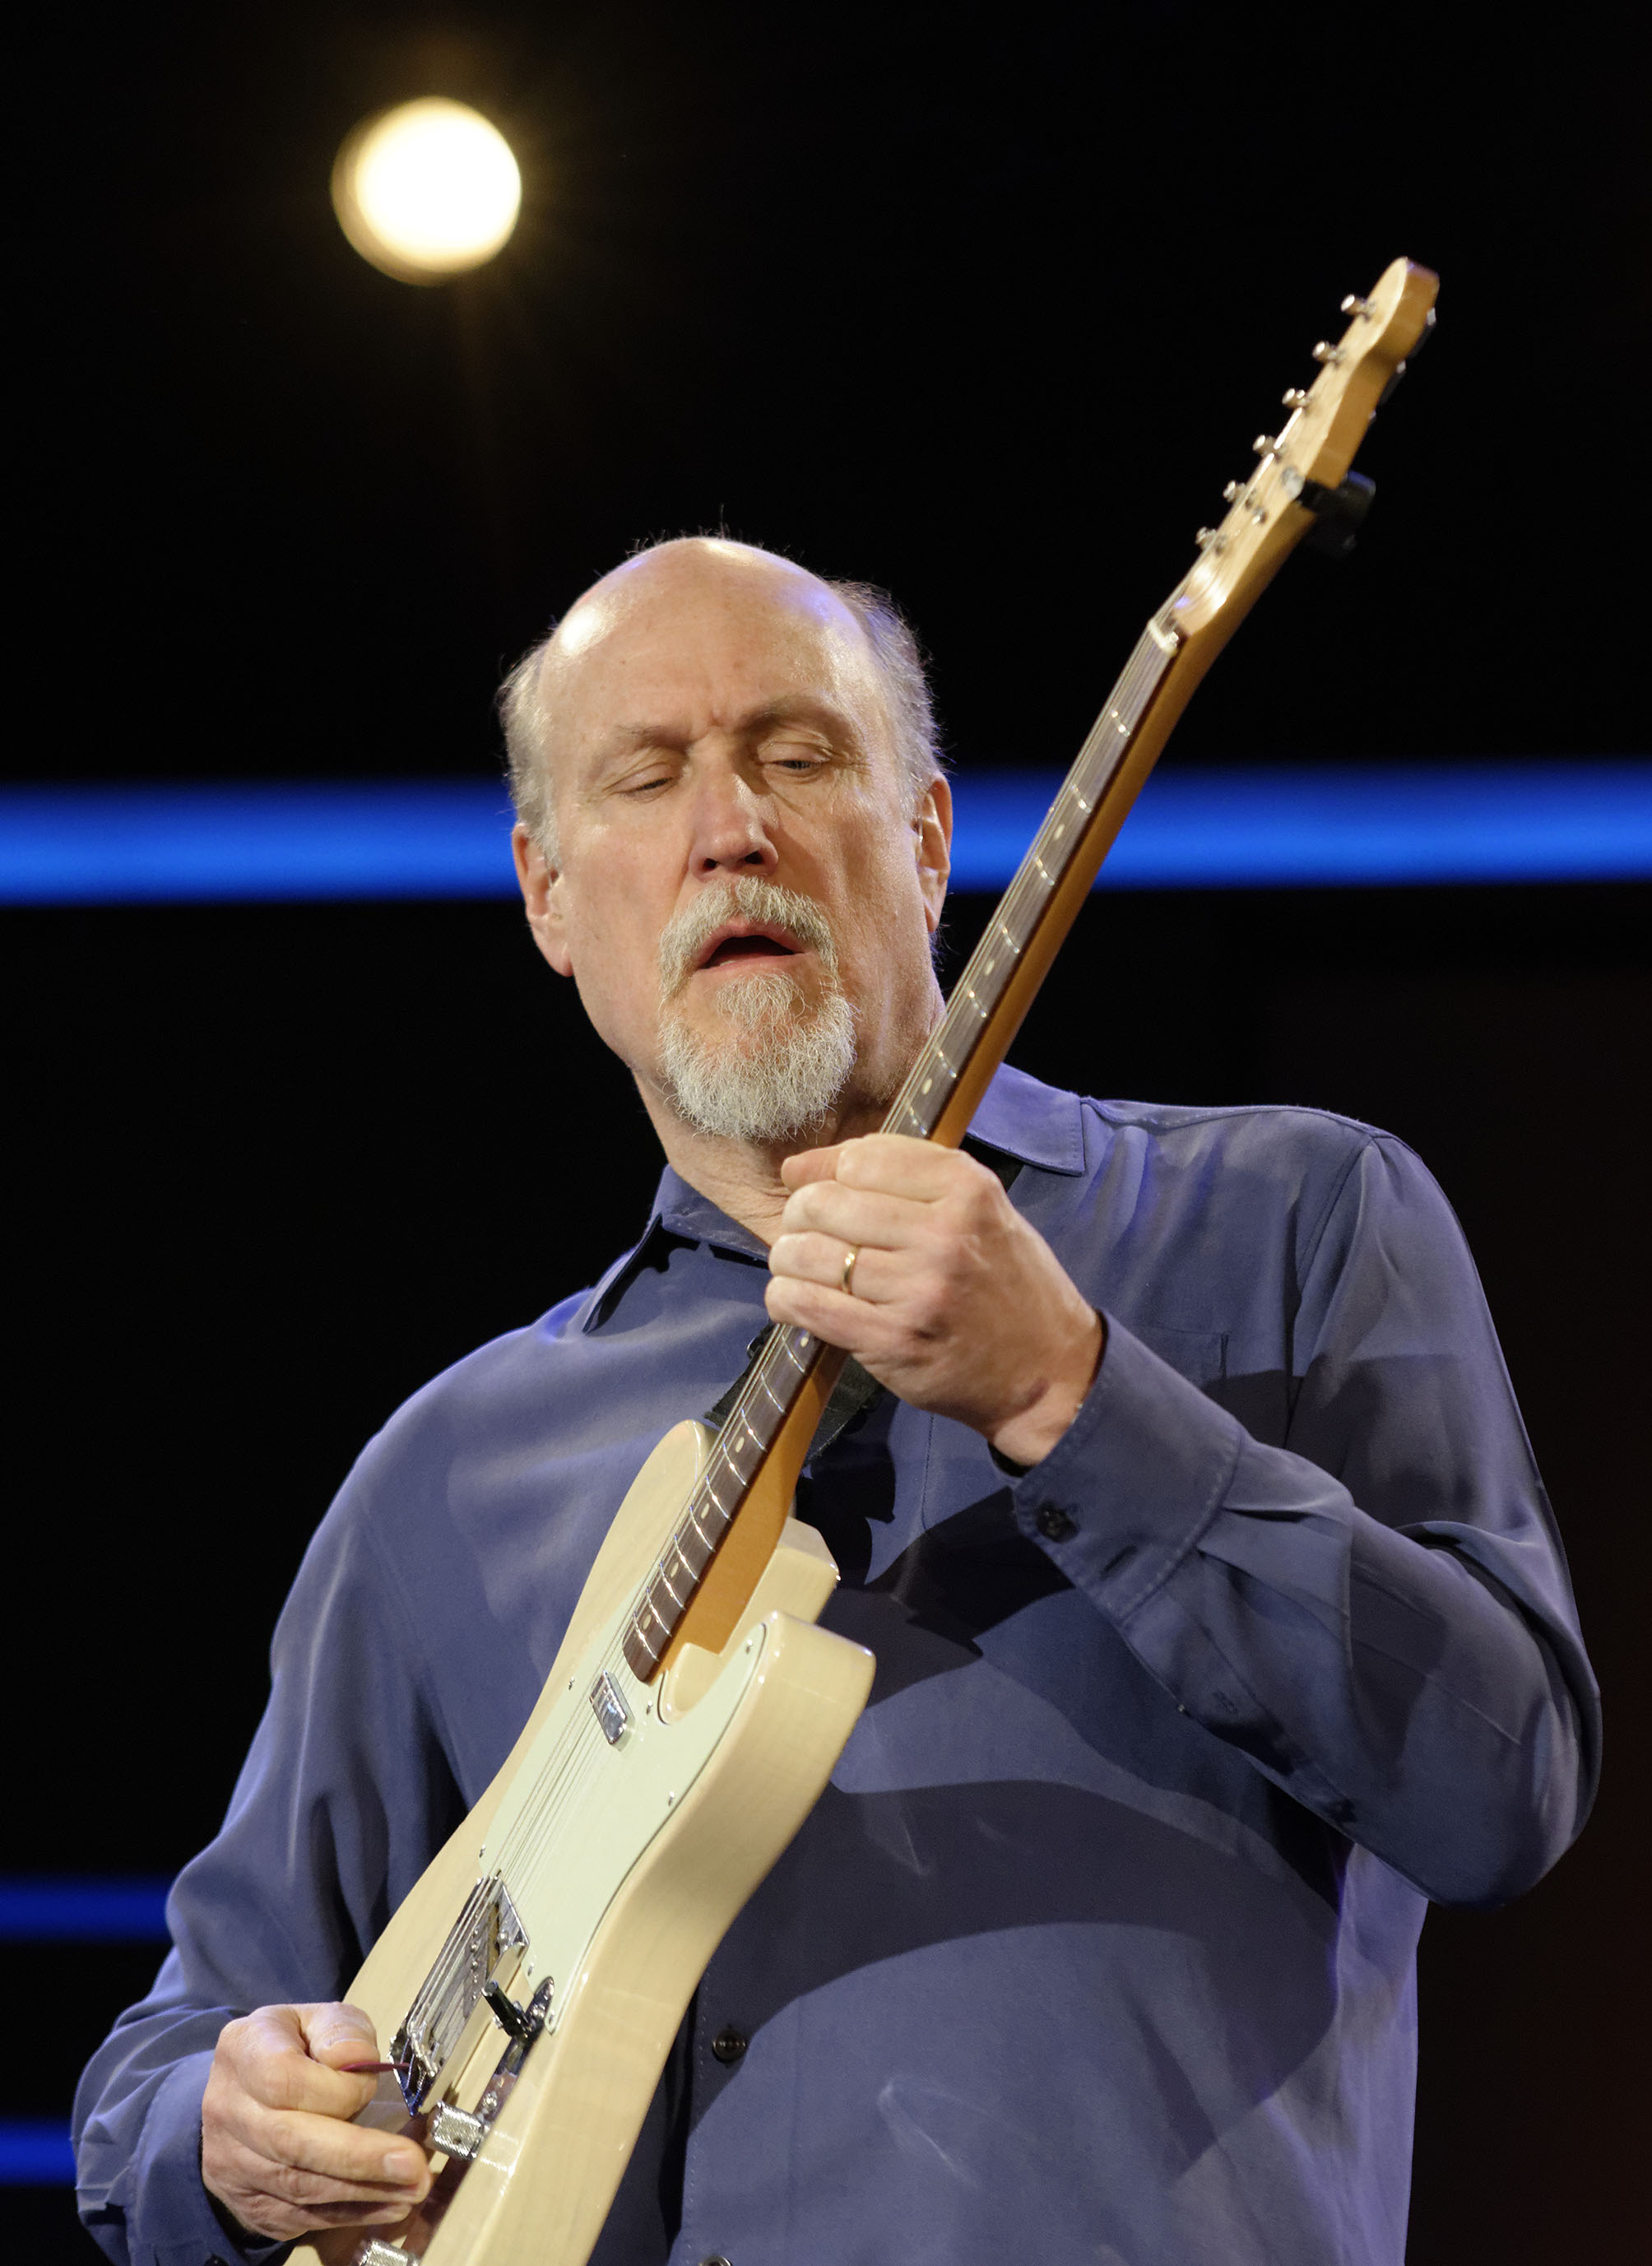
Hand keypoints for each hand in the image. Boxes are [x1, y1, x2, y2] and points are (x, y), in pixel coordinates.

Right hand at [201, 2002, 430, 2241]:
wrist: (243, 2093)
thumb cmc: (294, 2049)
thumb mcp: (318, 2020)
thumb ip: (341, 2031)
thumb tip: (356, 2057)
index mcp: (243, 2051)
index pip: (283, 2079)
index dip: (334, 2090)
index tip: (372, 2089)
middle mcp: (228, 2110)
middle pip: (290, 2142)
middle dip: (359, 2157)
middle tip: (413, 2166)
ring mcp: (231, 2163)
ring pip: (297, 2186)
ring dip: (361, 2191)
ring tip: (412, 2187)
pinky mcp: (247, 2203)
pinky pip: (299, 2215)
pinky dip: (348, 2213)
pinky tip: (388, 2205)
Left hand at [766, 1135, 1103, 1467]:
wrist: (1048, 1371)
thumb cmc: (1007, 1283)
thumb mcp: (982, 1210)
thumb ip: (907, 1178)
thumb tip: (802, 1167)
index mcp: (967, 1191)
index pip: (861, 1159)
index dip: (825, 1172)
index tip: (817, 1189)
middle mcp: (942, 1235)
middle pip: (825, 1203)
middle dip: (800, 1215)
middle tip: (806, 1233)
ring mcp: (917, 1291)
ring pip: (807, 1253)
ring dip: (789, 1260)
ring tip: (800, 1268)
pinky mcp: (892, 1342)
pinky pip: (807, 1305)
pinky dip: (786, 1299)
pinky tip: (795, 1301)